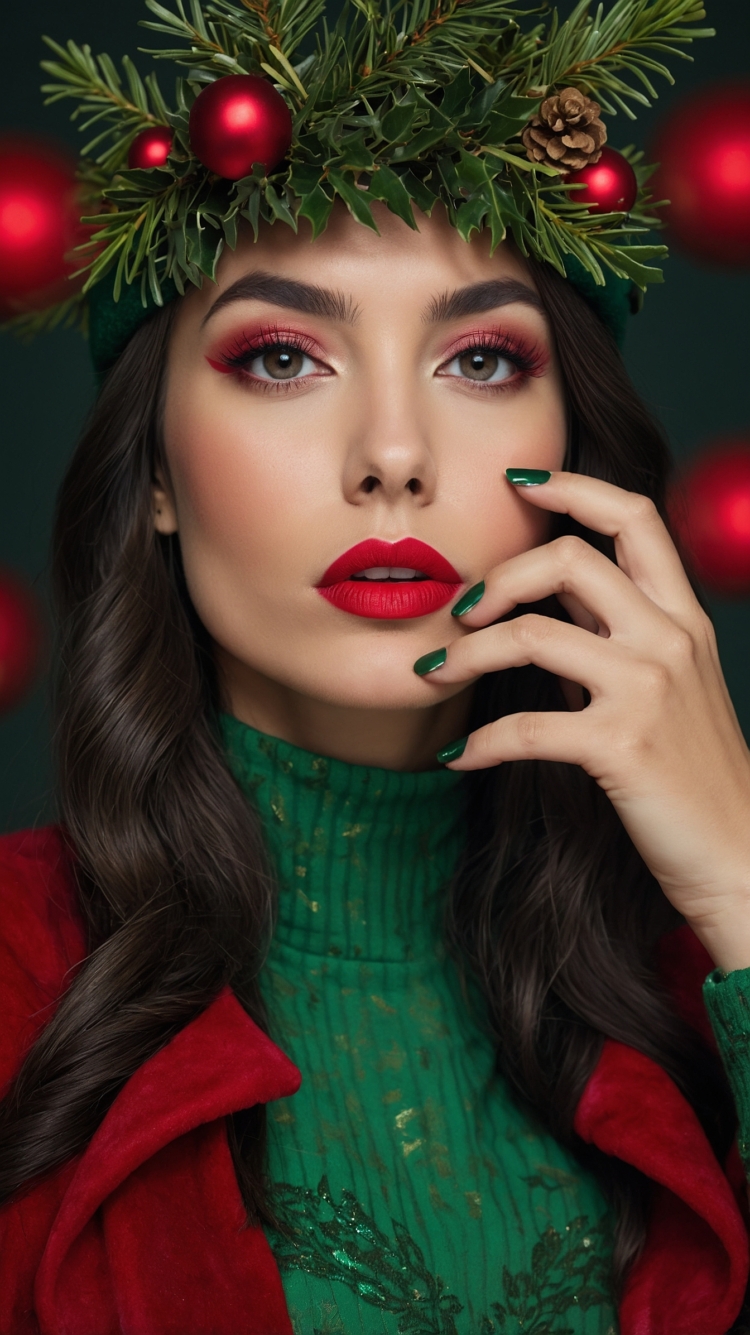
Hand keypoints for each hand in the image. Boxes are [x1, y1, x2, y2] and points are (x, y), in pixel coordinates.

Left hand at [418, 472, 749, 971]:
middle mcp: (670, 639)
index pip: (633, 516)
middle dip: (500, 576)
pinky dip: (480, 742)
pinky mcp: (621, 748)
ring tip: (437, 674)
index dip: (573, 486)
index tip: (517, 483)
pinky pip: (525, 728)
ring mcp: (648, 691)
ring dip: (467, 653)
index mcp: (683, 616)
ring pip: (532, 635)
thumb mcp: (669, 684)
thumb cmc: (694, 773)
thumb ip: (615, 635)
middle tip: (463, 610)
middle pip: (572, 558)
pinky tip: (460, 758)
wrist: (740, 856)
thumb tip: (547, 606)